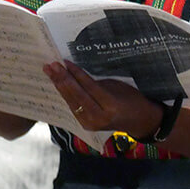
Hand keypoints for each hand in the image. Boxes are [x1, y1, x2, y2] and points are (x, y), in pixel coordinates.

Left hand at [42, 61, 162, 137]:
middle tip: (52, 66)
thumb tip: (76, 75)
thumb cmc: (132, 99)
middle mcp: (99, 116)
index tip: (65, 62)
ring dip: (59, 86)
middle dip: (63, 79)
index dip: (77, 74)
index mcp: (111, 105)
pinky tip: (58, 84)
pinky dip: (65, 95)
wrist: (139, 121)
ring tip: (50, 72)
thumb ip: (98, 84)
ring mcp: (91, 123)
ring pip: (71, 102)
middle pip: (77, 95)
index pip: (89, 87)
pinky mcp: (85, 126)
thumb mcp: (118, 87)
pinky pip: (72, 107)